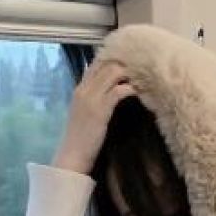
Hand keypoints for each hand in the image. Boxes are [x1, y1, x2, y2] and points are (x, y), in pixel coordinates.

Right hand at [52, 60, 136, 176]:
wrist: (72, 155)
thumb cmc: (80, 139)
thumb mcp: (83, 114)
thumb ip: (92, 100)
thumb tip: (108, 94)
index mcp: (79, 89)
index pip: (95, 64)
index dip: (112, 61)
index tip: (128, 64)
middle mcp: (84, 89)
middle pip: (105, 64)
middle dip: (124, 65)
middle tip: (140, 71)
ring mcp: (92, 98)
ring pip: (113, 73)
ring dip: (130, 75)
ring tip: (142, 80)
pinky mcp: (101, 109)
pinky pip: (119, 91)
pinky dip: (131, 89)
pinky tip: (140, 93)